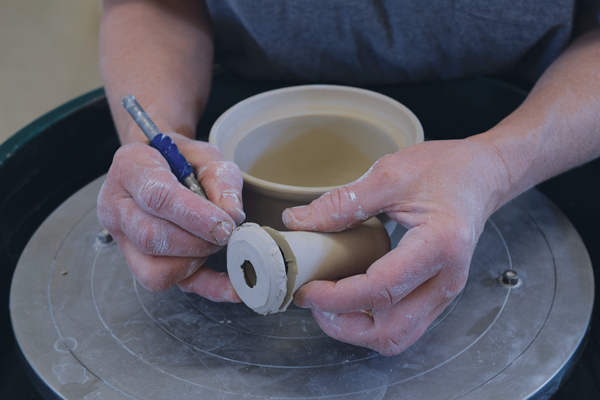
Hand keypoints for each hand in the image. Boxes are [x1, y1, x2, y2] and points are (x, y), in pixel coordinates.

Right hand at [97, 133, 244, 301]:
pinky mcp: (137, 261)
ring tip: (212, 242)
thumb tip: (232, 214)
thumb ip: (221, 178)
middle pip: (151, 237)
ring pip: (152, 269)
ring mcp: (123, 238)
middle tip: (224, 233)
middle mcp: (116, 205)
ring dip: (194, 262)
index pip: (156, 197)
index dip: (194, 216)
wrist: (159, 164)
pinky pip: (167, 285)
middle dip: (197, 242)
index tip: (224, 224)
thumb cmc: (180, 159)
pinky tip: (231, 287)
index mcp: (130, 168)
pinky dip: (205, 288)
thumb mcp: (205, 155)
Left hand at [282, 138, 506, 355]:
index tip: (307, 289)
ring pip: (397, 336)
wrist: (481, 176)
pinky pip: (402, 324)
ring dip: (356, 329)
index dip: (337, 297)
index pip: (382, 289)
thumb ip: (343, 202)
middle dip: (343, 325)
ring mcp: (444, 292)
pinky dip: (371, 321)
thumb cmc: (445, 170)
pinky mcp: (436, 295)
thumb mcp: (390, 175)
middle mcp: (447, 279)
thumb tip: (299, 222)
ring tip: (328, 303)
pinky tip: (350, 299)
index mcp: (439, 245)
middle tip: (313, 301)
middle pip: (391, 330)